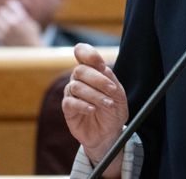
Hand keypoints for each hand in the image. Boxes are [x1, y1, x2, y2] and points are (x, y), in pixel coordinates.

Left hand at [0, 0, 42, 45]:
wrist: (30, 54)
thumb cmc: (32, 39)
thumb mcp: (32, 25)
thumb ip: (23, 17)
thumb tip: (15, 9)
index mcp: (22, 18)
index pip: (11, 4)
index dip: (11, 4)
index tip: (11, 7)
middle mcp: (13, 24)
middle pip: (1, 11)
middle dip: (3, 14)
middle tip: (5, 17)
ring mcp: (6, 31)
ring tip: (1, 24)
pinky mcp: (0, 39)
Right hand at [62, 43, 128, 173]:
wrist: (109, 133)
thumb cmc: (114, 110)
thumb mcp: (118, 94)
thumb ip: (110, 80)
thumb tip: (102, 69)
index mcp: (92, 70)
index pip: (81, 52)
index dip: (88, 55)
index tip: (101, 65)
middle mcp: (79, 79)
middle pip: (80, 70)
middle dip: (98, 80)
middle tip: (112, 90)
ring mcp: (72, 93)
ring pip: (76, 86)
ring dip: (95, 95)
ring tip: (108, 104)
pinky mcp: (68, 109)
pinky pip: (70, 102)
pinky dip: (83, 105)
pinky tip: (93, 110)